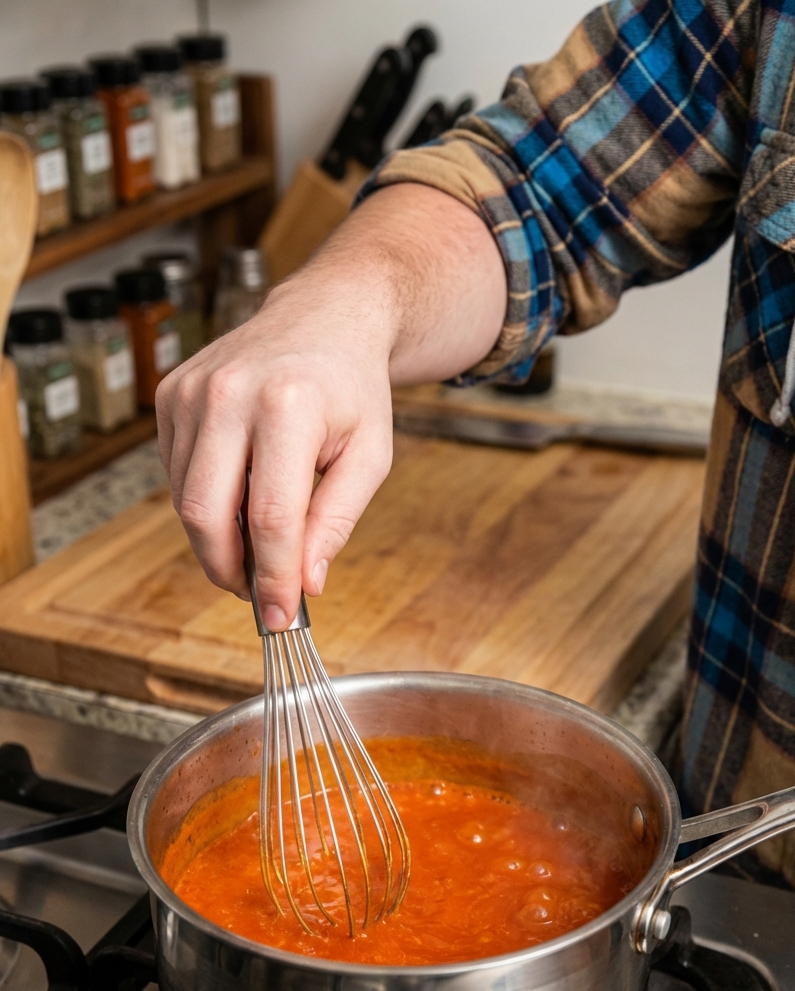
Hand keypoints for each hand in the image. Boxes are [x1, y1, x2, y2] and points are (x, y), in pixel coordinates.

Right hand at [155, 185, 505, 630]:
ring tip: (259, 544)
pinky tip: (239, 495)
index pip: (269, 517)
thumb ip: (335, 522)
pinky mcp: (171, 395)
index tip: (281, 616)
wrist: (326, 316)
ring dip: (218, 540)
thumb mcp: (370, 457)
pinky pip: (176, 475)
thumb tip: (304, 583)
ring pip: (185, 501)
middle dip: (230, 570)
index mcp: (288, 405)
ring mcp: (191, 391)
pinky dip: (206, 503)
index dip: (273, 577)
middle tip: (260, 594)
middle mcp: (229, 393)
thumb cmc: (352, 388)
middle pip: (207, 514)